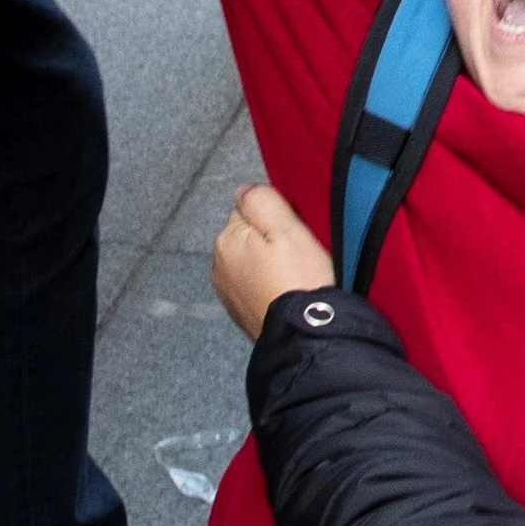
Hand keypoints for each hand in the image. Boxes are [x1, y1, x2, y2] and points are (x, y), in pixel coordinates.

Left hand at [211, 179, 335, 332]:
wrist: (306, 336)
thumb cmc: (300, 280)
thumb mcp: (287, 228)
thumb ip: (261, 200)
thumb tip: (244, 189)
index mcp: (226, 240)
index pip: (250, 210)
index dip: (277, 218)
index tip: (296, 234)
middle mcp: (219, 266)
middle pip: (249, 237)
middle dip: (271, 242)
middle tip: (299, 257)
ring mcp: (228, 292)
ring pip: (252, 262)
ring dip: (270, 265)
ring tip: (295, 277)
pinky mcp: (240, 313)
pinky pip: (255, 286)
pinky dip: (268, 287)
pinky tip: (287, 294)